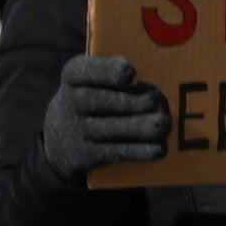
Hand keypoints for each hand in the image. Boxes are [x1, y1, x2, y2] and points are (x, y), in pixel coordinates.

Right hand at [41, 55, 171, 179]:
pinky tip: (160, 147)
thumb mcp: (90, 78)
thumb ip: (115, 71)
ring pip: (123, 128)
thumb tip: (159, 74)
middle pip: (113, 101)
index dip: (110, 72)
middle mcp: (74, 102)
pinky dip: (146, 150)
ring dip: (150, 125)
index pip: (86, 70)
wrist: (61, 138)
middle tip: (156, 100)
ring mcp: (82, 130)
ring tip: (163, 123)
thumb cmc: (91, 96)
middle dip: (143, 101)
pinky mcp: (92, 154)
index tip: (131, 73)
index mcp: (73, 76)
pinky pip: (124, 152)